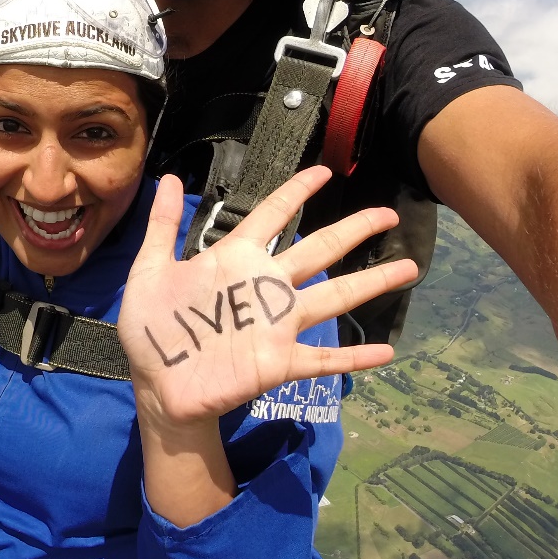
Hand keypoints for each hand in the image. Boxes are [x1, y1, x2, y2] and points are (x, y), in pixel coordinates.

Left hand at [118, 168, 416, 428]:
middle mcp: (264, 286)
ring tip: (408, 268)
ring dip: (370, 283)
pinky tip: (387, 352)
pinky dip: (354, 357)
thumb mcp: (149, 271)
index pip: (272, 215)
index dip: (297, 192)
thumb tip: (166, 176)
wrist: (156, 386)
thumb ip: (161, 226)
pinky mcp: (277, 362)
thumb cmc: (153, 330)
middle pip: (318, 249)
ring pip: (333, 297)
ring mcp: (275, 325)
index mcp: (234, 259)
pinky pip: (322, 358)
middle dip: (353, 230)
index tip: (325, 172)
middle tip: (388, 213)